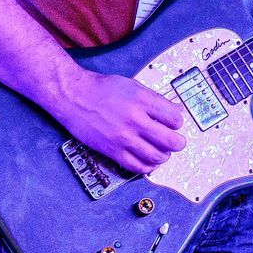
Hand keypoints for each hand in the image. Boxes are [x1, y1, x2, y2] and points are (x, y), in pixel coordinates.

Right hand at [52, 71, 186, 174]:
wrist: (73, 97)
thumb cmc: (100, 88)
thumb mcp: (131, 85)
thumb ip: (154, 99)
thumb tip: (174, 110)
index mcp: (141, 100)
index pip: (174, 118)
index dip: (178, 122)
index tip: (174, 124)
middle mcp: (134, 119)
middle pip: (170, 140)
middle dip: (178, 143)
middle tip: (177, 142)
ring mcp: (123, 137)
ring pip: (156, 156)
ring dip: (164, 156)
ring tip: (162, 152)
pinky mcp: (112, 150)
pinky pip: (137, 166)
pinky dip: (147, 167)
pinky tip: (148, 162)